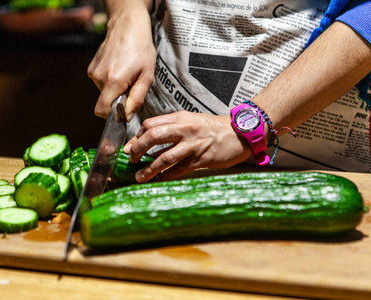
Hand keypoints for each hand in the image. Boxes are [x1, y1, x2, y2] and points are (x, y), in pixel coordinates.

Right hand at [87, 5, 155, 119]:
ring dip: (114, 89)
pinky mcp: (91, 67)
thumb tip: (127, 117)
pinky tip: (119, 68)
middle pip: (104, 103)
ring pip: (103, 93)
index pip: (102, 111)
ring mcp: (93, 71)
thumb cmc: (141, 49)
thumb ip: (137, 99)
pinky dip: (109, 81)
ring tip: (126, 73)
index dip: (112, 115)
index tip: (124, 109)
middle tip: (130, 86)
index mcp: (113, 80)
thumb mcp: (147, 76)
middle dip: (117, 100)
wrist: (127, 25)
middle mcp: (99, 77)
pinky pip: (100, 83)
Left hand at [124, 111, 252, 181]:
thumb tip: (150, 141)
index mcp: (180, 118)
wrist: (240, 132)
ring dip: (149, 168)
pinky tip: (160, 179)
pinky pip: (179, 169)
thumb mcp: (191, 120)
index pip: (150, 124)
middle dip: (138, 149)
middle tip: (131, 160)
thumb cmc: (213, 128)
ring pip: (165, 156)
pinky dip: (167, 175)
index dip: (137, 136)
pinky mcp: (202, 158)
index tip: (130, 147)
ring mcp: (193, 144)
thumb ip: (172, 128)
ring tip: (140, 177)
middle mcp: (185, 128)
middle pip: (153, 136)